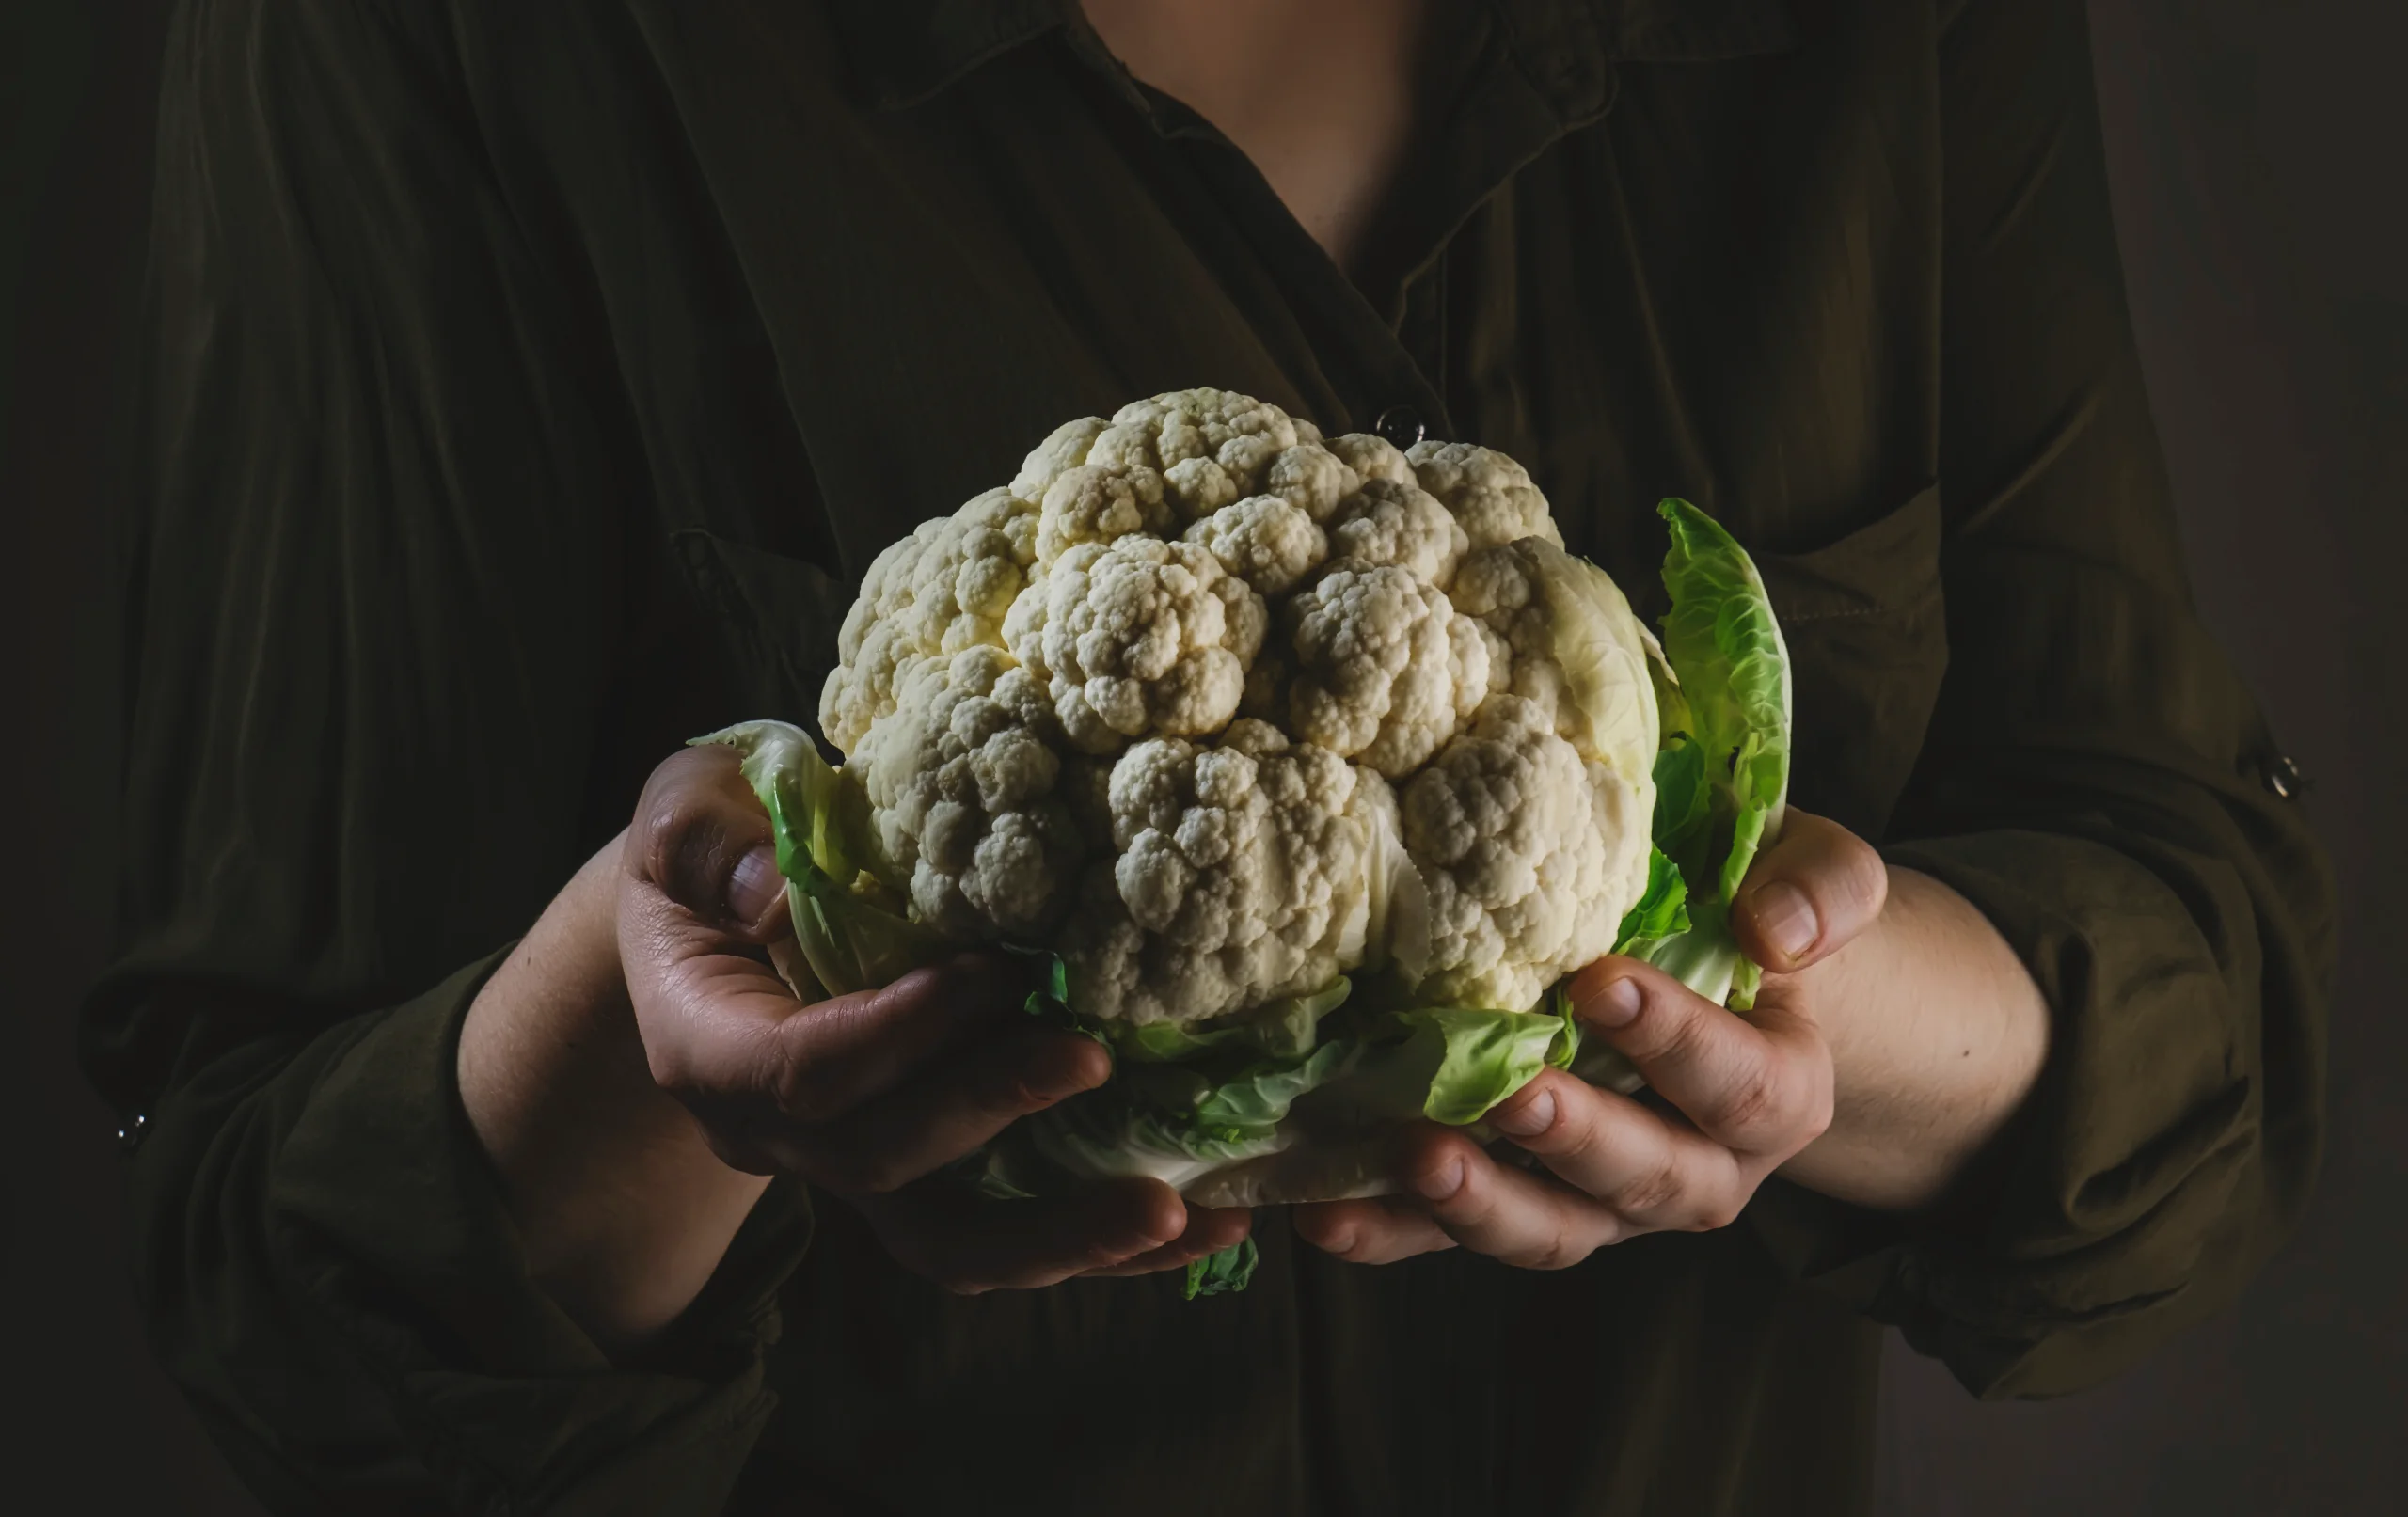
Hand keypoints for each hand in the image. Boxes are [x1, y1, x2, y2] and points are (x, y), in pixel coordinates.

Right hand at [620, 744, 1248, 1292]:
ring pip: (953, 1243)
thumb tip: (769, 887)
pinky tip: (1198, 1226)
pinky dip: (1098, 1236)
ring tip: (1178, 1215)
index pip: (804, 1073)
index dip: (899, 1034)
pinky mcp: (926, 1180)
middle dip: (994, 1115)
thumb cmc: (709, 853)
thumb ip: (707, 841)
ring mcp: (855, 1174)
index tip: (994, 975)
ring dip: (1068, 1236)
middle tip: (1094, 1060)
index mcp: (712, 1053)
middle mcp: (778, 1139)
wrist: (712, 927)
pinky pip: (1006, 1232)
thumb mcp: (685, 814)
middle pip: (886, 1165)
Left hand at [1292, 810, 1884, 1267]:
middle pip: (1643, 1177)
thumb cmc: (1752, 908)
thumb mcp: (1812, 872)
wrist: (1714, 974)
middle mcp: (1698, 1170)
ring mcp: (1602, 1203)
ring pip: (1550, 1229)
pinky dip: (1388, 1231)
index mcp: (1779, 1093)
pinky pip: (1450, 1238)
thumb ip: (1823, 885)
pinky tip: (1323, 1209)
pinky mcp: (1516, 1204)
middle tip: (1509, 1089)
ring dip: (1478, 1204)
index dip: (1676, 1042)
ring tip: (1414, 1155)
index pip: (1740, 1085)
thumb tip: (1776, 929)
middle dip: (1573, 1138)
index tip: (1602, 984)